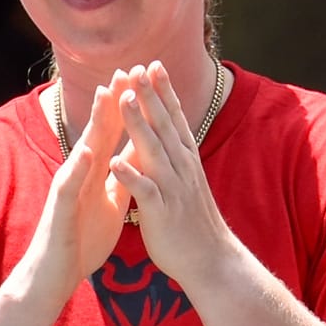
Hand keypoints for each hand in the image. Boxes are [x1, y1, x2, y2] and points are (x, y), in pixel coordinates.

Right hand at [20, 77, 131, 306]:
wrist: (55, 278)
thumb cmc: (80, 243)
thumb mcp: (110, 206)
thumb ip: (121, 181)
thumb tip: (137, 161)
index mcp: (95, 174)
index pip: (113, 134)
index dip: (128, 107)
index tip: (144, 79)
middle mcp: (80, 175)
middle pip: (98, 131)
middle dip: (114, 100)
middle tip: (128, 67)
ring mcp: (68, 190)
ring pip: (83, 149)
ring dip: (94, 122)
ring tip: (105, 94)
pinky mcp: (60, 211)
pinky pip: (69, 187)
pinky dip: (78, 168)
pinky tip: (88, 151)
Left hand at [108, 63, 236, 296]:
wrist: (210, 261)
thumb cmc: (192, 224)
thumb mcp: (185, 183)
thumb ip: (175, 159)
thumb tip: (169, 138)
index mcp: (184, 161)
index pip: (173, 119)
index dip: (163, 91)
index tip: (153, 64)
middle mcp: (181, 169)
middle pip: (164, 126)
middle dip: (151, 95)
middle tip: (138, 66)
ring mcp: (173, 189)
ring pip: (153, 152)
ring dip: (140, 125)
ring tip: (125, 100)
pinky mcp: (162, 213)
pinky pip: (145, 192)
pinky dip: (131, 176)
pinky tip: (115, 162)